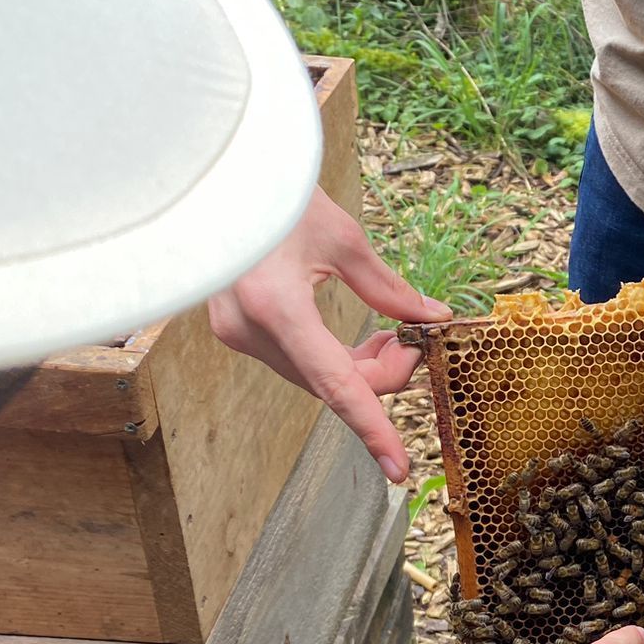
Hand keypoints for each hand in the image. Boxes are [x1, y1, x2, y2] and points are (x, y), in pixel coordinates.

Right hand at [208, 186, 451, 481]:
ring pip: (317, 378)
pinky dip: (334, 357)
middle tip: (417, 340)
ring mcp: (236, 334)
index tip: (397, 469)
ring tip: (392, 330)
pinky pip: (298, 363)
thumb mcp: (342, 237)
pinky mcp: (235, 330)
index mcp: (277, 307)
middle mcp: (250, 330)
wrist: (215, 175)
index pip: (336, 386)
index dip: (372, 430)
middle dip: (383, 373)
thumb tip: (429, 319)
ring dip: (361, 366)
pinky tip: (359, 335)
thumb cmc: (276, 192)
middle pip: (333, 384)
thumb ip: (388, 289)